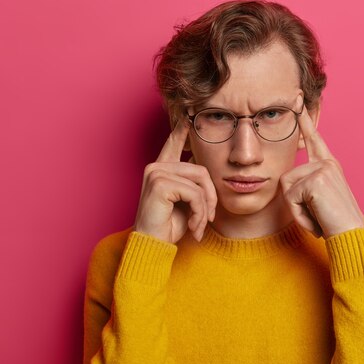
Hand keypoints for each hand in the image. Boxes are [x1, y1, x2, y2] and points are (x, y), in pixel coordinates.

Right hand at [133, 119, 216, 242]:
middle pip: (201, 170)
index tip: (188, 117)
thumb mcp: (187, 203)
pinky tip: (193, 227)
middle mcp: (156, 167)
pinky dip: (199, 212)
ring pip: (200, 183)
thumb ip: (193, 185)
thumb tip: (206, 172)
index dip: (182, 131)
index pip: (173, 144)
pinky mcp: (160, 184)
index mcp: (161, 170)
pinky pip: (194, 193)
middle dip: (211, 197)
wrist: (152, 246)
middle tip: (208, 219)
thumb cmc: (168, 227)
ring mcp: (156, 173)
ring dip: (205, 208)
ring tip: (200, 225)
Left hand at [280, 106, 363, 237]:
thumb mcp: (320, 200)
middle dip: (294, 202)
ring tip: (318, 216)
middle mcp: (327, 163)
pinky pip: (290, 198)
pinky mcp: (315, 180)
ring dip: (297, 210)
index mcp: (329, 166)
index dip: (303, 119)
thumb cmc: (335, 223)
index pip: (313, 138)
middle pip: (286, 178)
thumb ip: (307, 186)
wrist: (352, 235)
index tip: (296, 98)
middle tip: (318, 214)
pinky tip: (317, 218)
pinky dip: (299, 215)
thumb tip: (285, 181)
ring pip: (286, 188)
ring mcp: (322, 169)